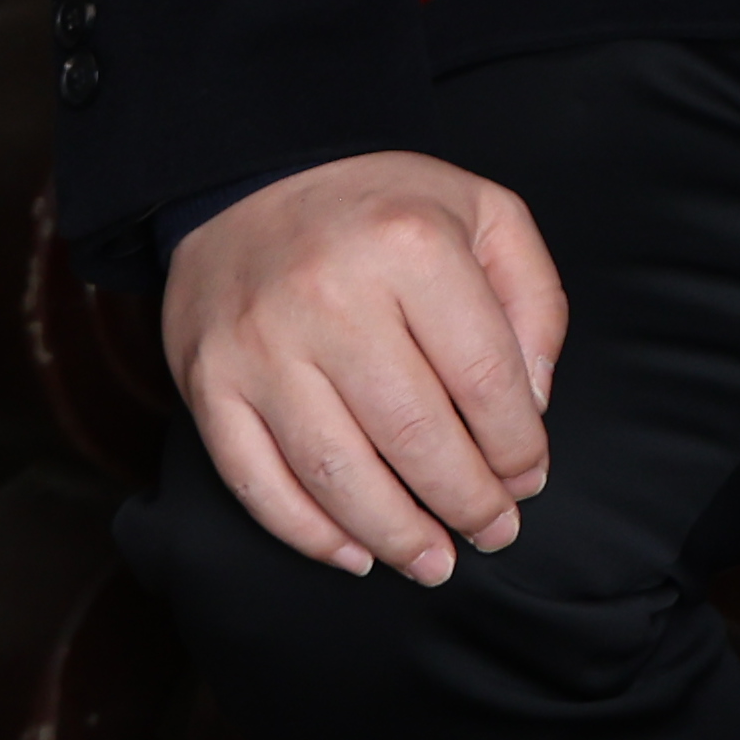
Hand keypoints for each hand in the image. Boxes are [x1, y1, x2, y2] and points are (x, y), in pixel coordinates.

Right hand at [163, 152, 571, 583]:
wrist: (249, 176)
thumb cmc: (383, 206)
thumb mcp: (483, 213)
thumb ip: (532, 300)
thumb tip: (532, 407)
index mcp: (410, 245)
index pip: (483, 378)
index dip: (516, 446)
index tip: (529, 477)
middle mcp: (330, 297)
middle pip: (414, 436)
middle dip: (466, 502)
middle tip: (494, 532)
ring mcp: (260, 347)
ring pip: (337, 474)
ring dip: (395, 534)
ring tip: (435, 562)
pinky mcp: (206, 383)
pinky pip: (257, 482)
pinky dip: (309, 534)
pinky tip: (356, 553)